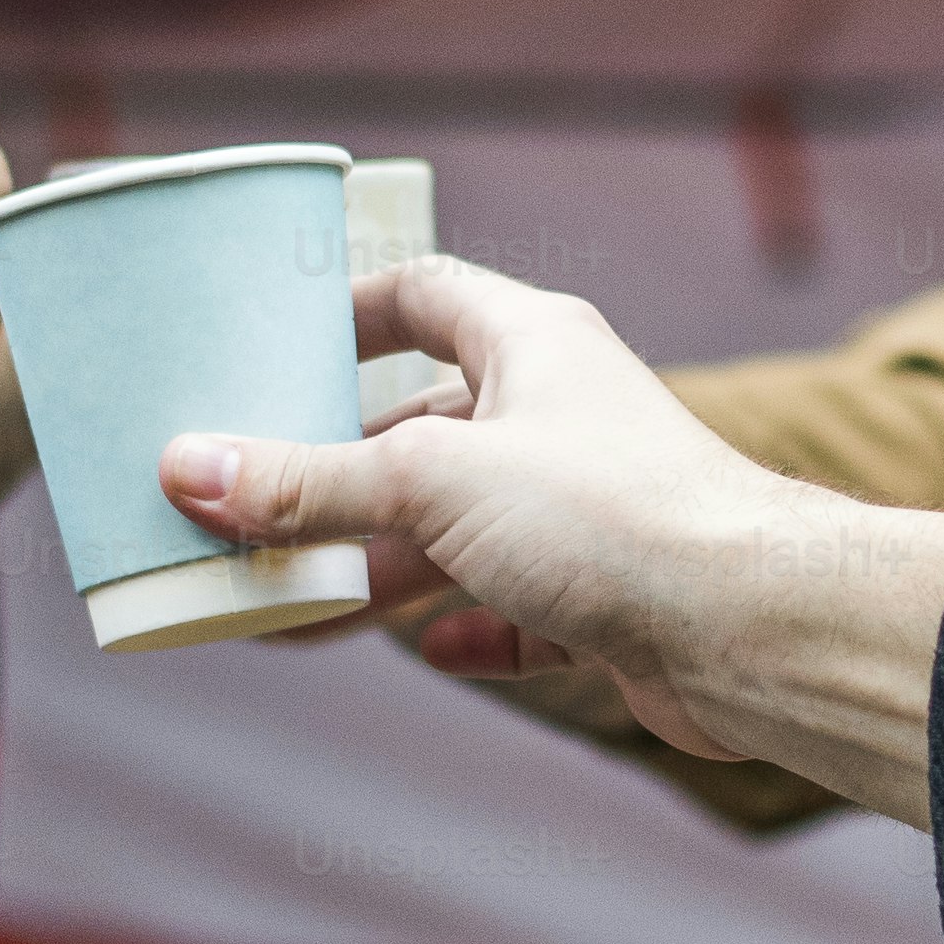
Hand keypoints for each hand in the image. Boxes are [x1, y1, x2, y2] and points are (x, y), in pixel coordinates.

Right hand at [156, 260, 943, 816]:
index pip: (422, 294)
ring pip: (465, 527)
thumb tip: (188, 469)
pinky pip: (521, 607)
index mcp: (531, 344)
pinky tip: (432, 649)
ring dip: (386, 564)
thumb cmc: (612, 516)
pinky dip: (470, 627)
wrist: (756, 628)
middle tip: (250, 503)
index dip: (346, 312)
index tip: (270, 347)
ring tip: (296, 600)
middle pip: (427, 425)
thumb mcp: (432, 484)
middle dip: (340, 471)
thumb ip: (310, 483)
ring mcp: (590, 507)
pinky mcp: (613, 596)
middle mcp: (563, 413)